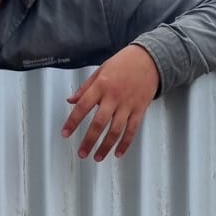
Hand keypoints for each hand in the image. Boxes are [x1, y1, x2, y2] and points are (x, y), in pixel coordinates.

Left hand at [61, 44, 159, 160]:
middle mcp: (114, 96)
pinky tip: (118, 153)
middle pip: (99, 123)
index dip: (72, 121)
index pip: (82, 106)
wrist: (150, 58)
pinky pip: (132, 130)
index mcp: (101, 85)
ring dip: (105, 146)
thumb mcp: (101, 70)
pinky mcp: (140, 109)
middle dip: (89, 140)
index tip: (65, 133)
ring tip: (97, 157)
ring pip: (115, 130)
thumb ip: (85, 87)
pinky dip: (125, 143)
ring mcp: (128, 104)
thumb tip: (71, 100)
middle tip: (82, 152)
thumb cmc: (124, 63)